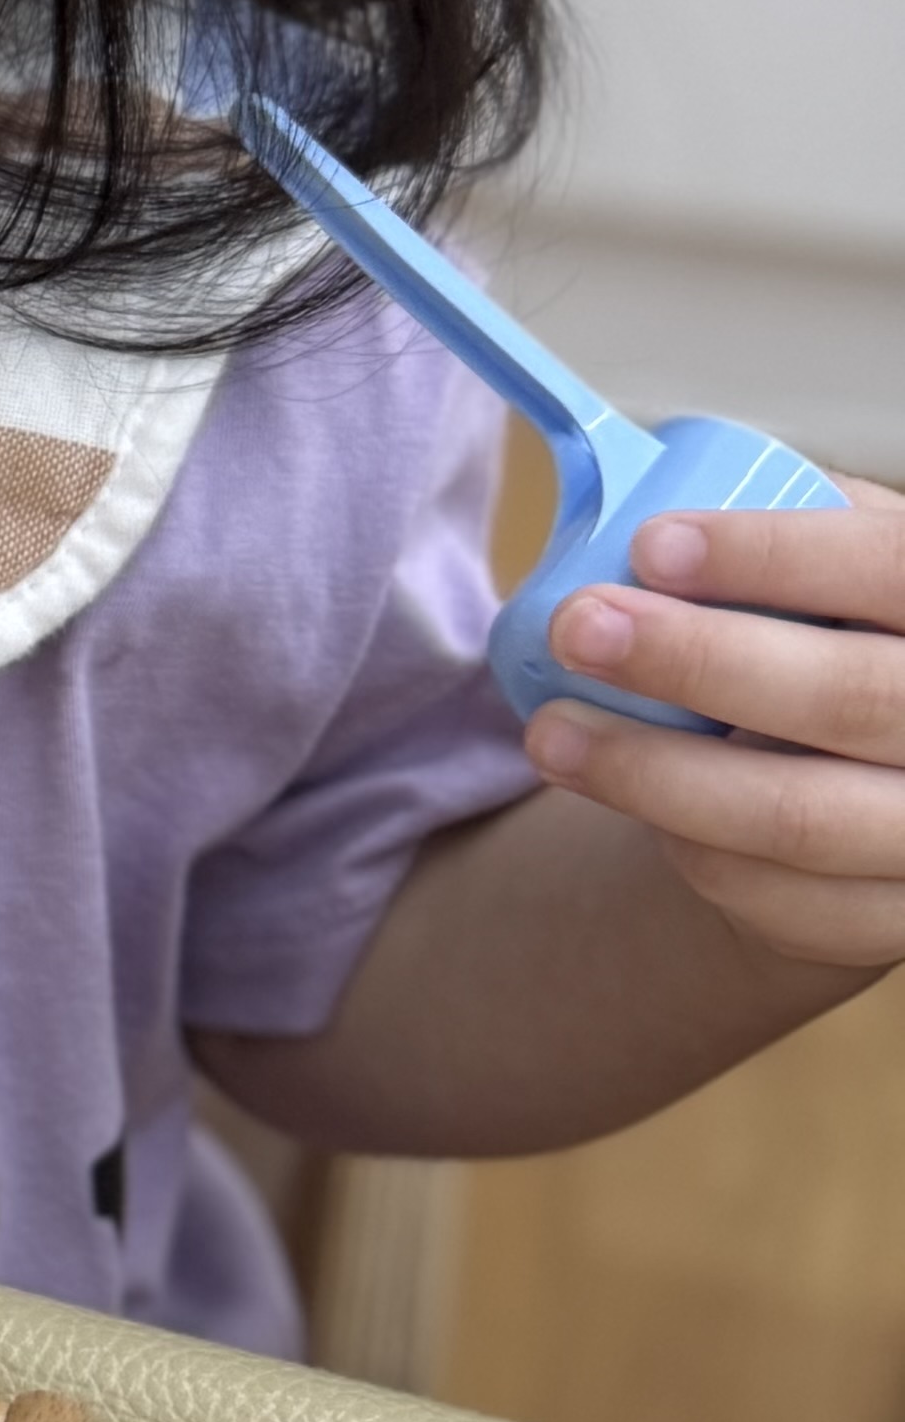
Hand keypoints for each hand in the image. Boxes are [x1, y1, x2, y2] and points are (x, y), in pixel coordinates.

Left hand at [522, 482, 904, 978]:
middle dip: (697, 661)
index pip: (890, 570)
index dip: (776, 557)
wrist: (903, 777)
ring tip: (551, 733)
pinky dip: (690, 848)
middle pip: (847, 700)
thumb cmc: (870, 640)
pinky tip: (629, 798)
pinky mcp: (896, 923)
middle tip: (580, 627)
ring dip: (653, 774)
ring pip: (797, 817)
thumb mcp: (866, 565)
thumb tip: (655, 497)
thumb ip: (806, 524)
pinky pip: (781, 901)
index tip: (653, 544)